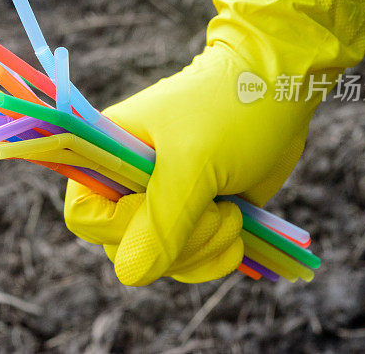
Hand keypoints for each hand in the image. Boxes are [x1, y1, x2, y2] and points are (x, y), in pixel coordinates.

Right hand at [65, 0, 364, 285]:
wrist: (280, 89)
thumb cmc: (229, 112)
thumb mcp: (193, 165)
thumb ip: (161, 222)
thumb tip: (130, 275)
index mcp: (106, 154)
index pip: (84, 216)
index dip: (119, 227)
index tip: (163, 206)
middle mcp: (126, 182)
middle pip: (125, 248)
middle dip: (177, 242)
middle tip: (215, 210)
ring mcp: (161, 202)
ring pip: (161, 262)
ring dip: (204, 249)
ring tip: (232, 214)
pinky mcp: (193, 217)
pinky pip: (190, 263)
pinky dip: (216, 257)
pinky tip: (239, 231)